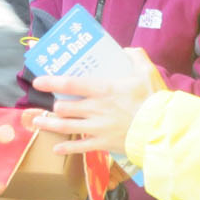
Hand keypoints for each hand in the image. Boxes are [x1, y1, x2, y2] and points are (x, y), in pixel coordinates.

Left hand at [30, 65, 159, 157]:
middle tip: (49, 104)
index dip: (51, 82)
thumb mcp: (146, 71)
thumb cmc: (154, 99)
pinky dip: (66, 149)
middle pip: (64, 107)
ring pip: (66, 126)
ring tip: (37, 122)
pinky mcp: (103, 144)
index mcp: (103, 90)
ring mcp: (97, 128)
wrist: (162, 129)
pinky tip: (55, 148)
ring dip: (49, 124)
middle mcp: (95, 109)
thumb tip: (125, 50)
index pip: (70, 83)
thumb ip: (135, 56)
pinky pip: (79, 148)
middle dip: (54, 106)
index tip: (38, 82)